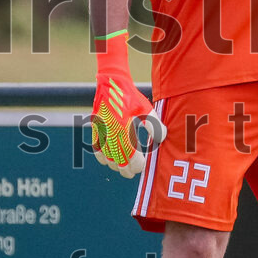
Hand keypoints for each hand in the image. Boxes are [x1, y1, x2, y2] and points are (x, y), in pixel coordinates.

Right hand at [91, 33, 165, 178]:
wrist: (111, 83)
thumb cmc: (130, 96)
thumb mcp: (146, 109)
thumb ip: (154, 125)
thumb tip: (162, 138)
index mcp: (123, 128)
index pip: (129, 153)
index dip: (135, 164)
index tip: (141, 168)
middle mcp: (110, 132)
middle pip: (117, 158)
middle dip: (124, 168)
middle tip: (132, 174)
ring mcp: (101, 130)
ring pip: (106, 155)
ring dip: (114, 164)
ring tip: (122, 169)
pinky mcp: (96, 128)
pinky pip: (97, 147)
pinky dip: (101, 156)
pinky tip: (107, 161)